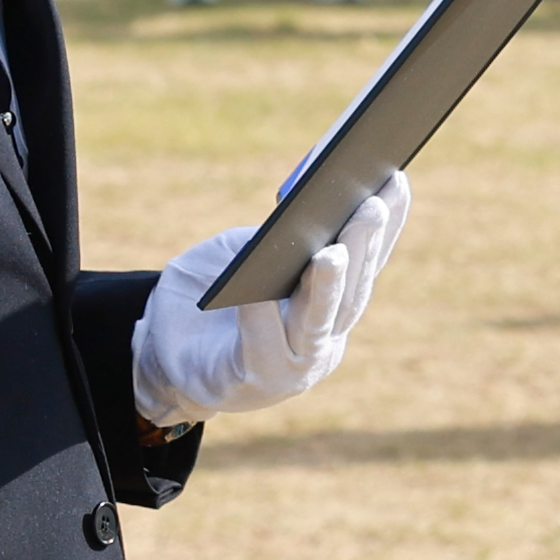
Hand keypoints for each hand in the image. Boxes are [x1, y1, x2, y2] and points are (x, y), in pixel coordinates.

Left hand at [132, 173, 409, 425]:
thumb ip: (269, 242)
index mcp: (330, 304)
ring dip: (328, 287)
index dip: (387, 225)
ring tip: (332, 252)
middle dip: (364, 247)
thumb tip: (293, 217)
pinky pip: (261, 346)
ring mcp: (295, 366)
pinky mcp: (254, 381)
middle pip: (351, 291)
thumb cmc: (210, 297)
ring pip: (317, 322)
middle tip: (372, 205)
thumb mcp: (239, 256)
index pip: (367, 262)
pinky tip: (258, 291)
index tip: (396, 179)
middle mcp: (324, 338)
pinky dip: (261, 318)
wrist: (162, 354)